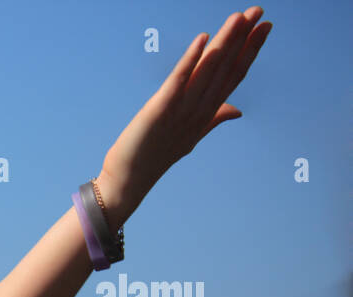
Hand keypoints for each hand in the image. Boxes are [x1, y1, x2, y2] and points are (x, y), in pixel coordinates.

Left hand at [99, 8, 271, 220]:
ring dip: (224, 43)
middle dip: (243, 39)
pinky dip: (190, 61)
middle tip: (259, 11)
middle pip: (224, 69)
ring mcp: (180, 112)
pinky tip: (202, 39)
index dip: (250, 50)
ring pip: (207, 71)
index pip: (233, 76)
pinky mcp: (159, 111)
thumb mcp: (191, 136)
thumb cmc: (155, 157)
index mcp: (206, 113)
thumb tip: (238, 111)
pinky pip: (178, 82)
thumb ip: (214, 118)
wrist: (128, 183)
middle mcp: (198, 111)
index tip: (264, 26)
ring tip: (238, 18)